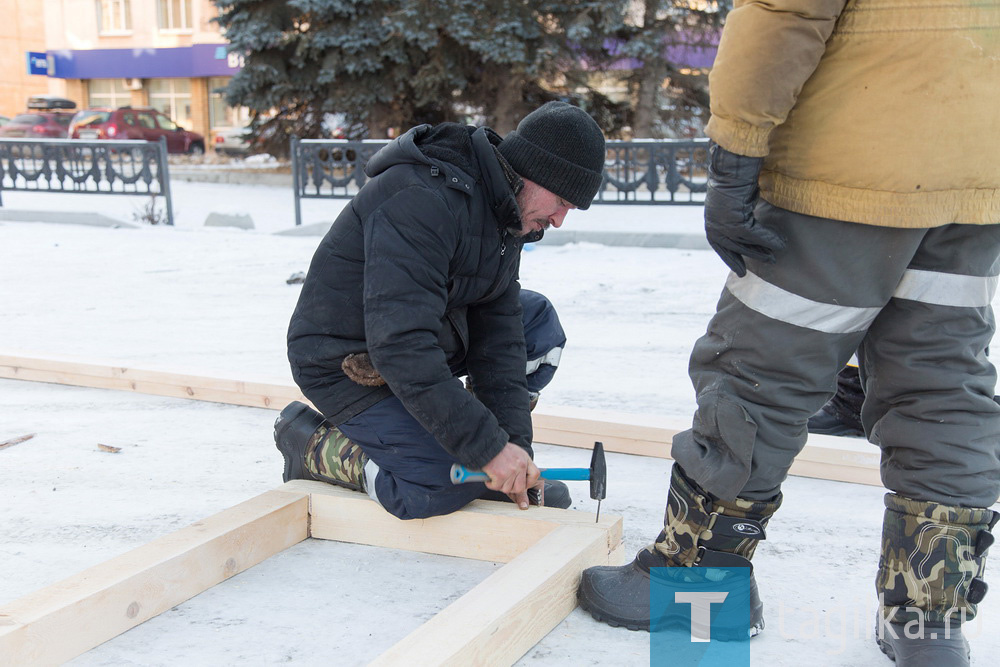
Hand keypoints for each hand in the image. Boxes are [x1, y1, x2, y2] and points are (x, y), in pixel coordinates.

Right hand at [482, 442, 540, 508]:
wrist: (486, 444)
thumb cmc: (498, 448)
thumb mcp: (516, 452)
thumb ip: (521, 464)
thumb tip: (522, 477)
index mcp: (525, 459)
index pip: (535, 475)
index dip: (529, 482)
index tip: (523, 484)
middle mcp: (520, 466)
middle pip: (520, 487)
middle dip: (511, 488)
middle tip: (505, 483)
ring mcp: (511, 471)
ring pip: (507, 489)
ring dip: (500, 485)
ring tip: (496, 478)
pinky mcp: (500, 475)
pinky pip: (497, 487)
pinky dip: (491, 484)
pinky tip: (490, 478)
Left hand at [703, 143, 784, 276]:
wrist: (732, 170)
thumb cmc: (733, 182)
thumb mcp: (731, 203)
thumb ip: (736, 216)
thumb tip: (748, 224)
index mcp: (711, 223)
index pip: (721, 247)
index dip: (731, 259)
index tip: (740, 271)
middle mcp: (714, 226)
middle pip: (734, 248)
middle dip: (752, 256)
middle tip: (769, 261)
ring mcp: (723, 225)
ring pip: (746, 243)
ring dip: (763, 248)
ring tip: (778, 252)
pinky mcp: (735, 222)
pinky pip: (754, 235)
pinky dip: (768, 239)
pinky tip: (780, 242)